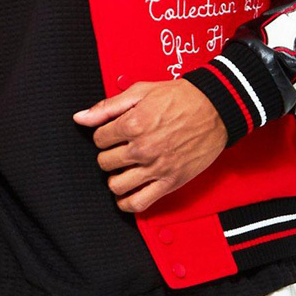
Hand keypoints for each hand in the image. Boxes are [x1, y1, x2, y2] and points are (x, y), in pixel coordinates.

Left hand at [72, 78, 227, 212]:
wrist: (214, 107)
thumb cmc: (180, 97)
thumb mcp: (141, 91)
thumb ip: (108, 107)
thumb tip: (80, 117)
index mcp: (132, 124)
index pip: (98, 139)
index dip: (104, 135)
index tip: (114, 133)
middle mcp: (142, 148)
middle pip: (104, 162)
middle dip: (109, 154)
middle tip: (121, 148)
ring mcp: (156, 168)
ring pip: (116, 185)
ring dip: (115, 177)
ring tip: (124, 168)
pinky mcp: (170, 182)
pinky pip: (139, 203)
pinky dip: (127, 202)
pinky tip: (128, 192)